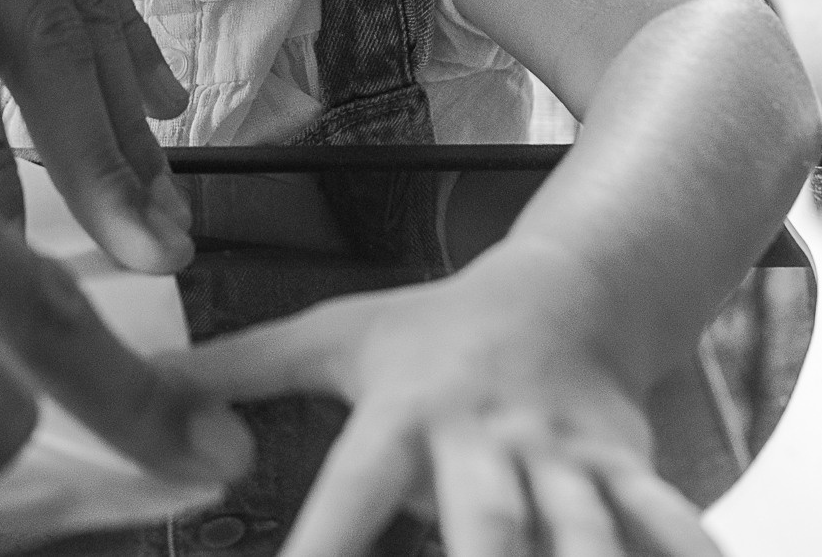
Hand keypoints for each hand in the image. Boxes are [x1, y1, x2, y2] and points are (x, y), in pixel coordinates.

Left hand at [165, 242, 718, 556]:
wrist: (564, 291)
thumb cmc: (431, 330)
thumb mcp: (330, 337)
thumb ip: (234, 369)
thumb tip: (139, 388)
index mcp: (405, 415)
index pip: (351, 498)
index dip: (320, 554)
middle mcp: (486, 441)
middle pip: (485, 528)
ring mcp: (564, 459)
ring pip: (582, 535)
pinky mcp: (629, 473)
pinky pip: (668, 528)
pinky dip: (683, 556)